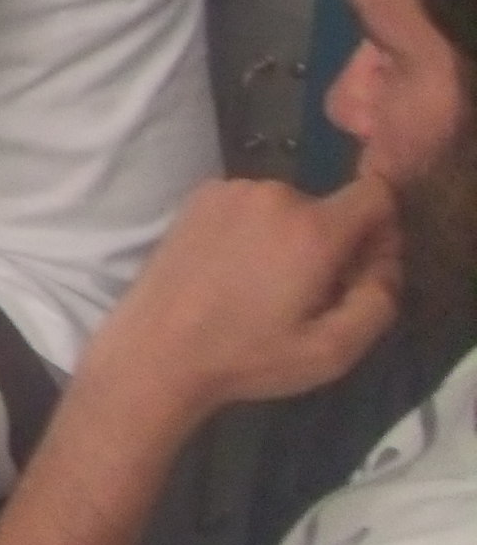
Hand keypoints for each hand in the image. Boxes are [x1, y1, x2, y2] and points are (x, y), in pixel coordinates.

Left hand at [83, 175, 402, 424]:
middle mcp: (272, 193)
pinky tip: (232, 270)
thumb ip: (377, 300)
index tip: (363, 268)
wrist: (159, 347)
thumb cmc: (250, 355)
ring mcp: (229, 189)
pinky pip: (250, 207)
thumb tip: (385, 260)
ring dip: (290, 238)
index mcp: (312, 227)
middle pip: (328, 209)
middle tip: (305, 295)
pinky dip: (253, 230)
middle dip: (331, 245)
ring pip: (288, 209)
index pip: (375, 194)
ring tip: (262, 287)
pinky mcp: (198, 196)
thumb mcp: (332, 350)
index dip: (381, 230)